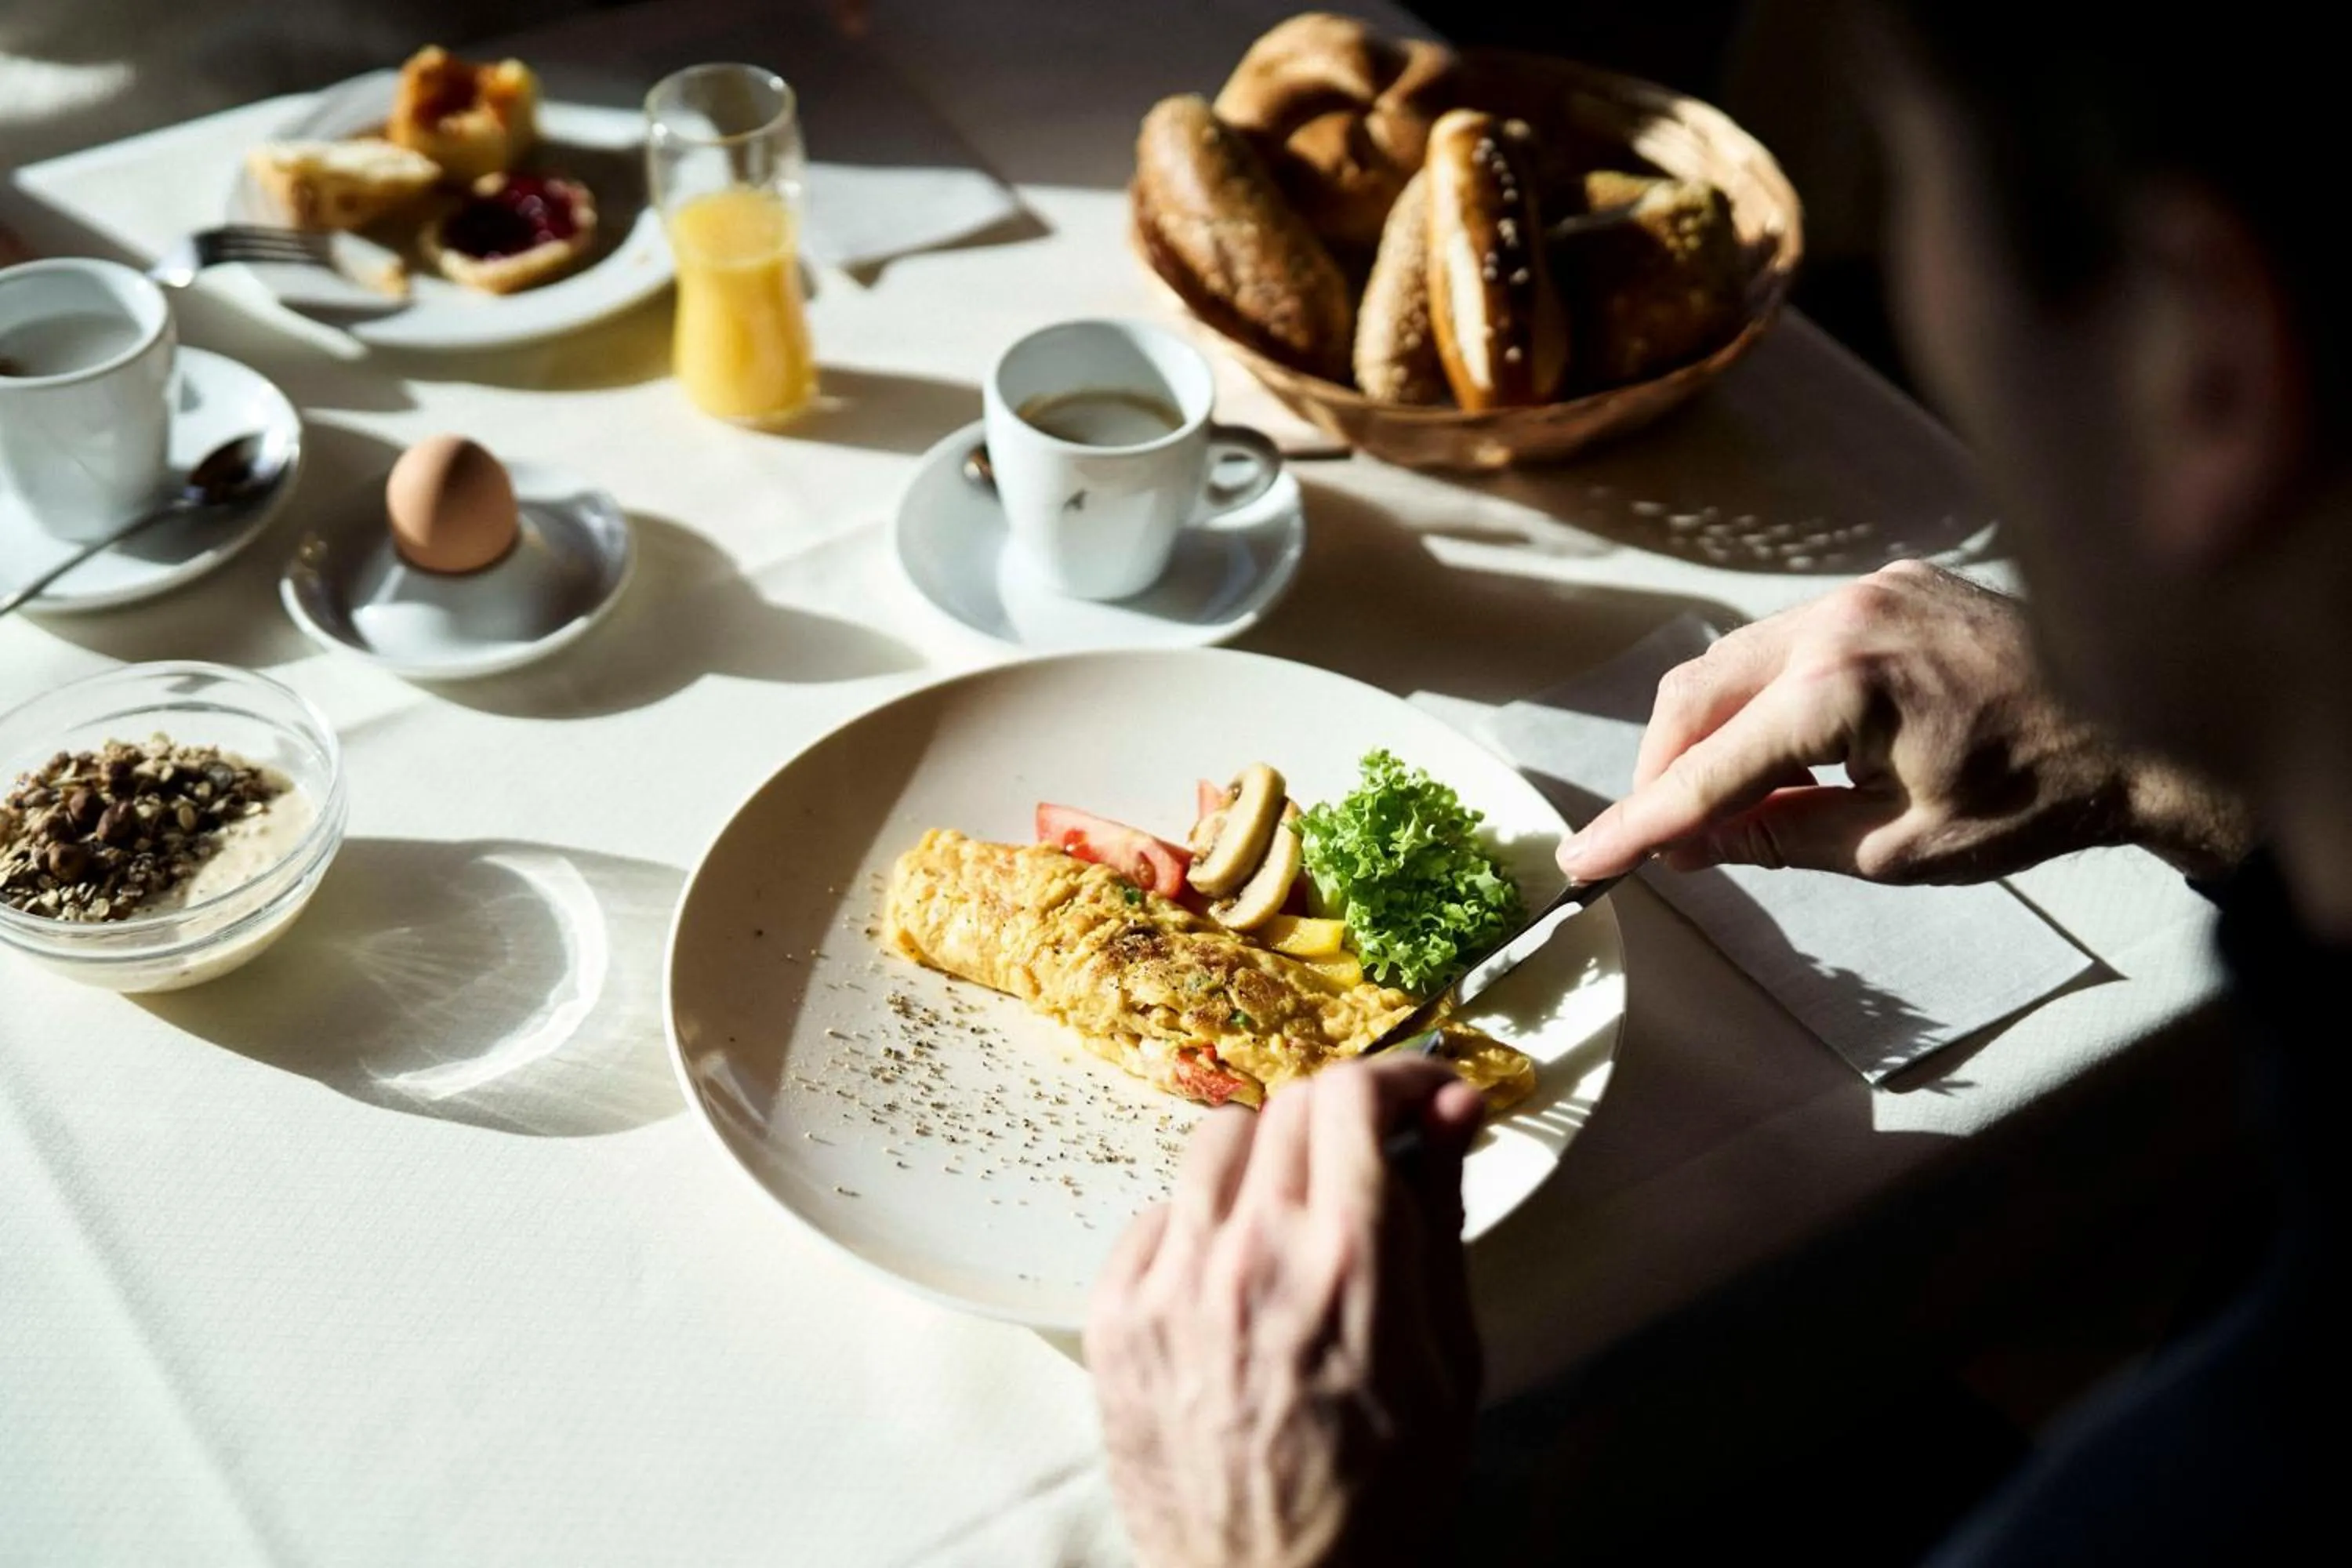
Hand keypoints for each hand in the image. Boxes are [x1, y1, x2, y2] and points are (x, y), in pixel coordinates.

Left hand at [1085, 1058, 1484, 1567]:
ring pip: (1215, 1142)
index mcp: (1347, 1263)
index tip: (1421, 1094)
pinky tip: (1230, 1277)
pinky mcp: (1115, 1316)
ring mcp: (1170, 1283)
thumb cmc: (1382, 1493)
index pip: (1353, 1094)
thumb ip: (1442, 1218)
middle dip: (1342, 1112)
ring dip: (1267, 1157)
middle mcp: (1249, 1253)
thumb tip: (1453, 1107)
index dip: (1397, 1076)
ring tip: (1294, 1216)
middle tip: (1368, 1157)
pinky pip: (1157, 1212)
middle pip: (1287, 1104)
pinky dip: (1201, 1224)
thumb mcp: (1450, 1359)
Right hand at [1557, 560, 2252, 885]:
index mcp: (1844, 687)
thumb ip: (1781, 837)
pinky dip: (1769, 694)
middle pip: (1697, 693)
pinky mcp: (1891, 581)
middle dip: (1665, 770)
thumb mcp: (1897, 849)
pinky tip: (1790, 745)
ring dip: (1713, 731)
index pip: (1710, 769)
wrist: (2148, 727)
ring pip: (1737, 658)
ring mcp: (1867, 588)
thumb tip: (1696, 844)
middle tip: (1664, 840)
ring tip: (1727, 802)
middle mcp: (1842, 617)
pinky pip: (1793, 637)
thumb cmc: (2033, 800)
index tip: (1585, 859)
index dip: (1641, 822)